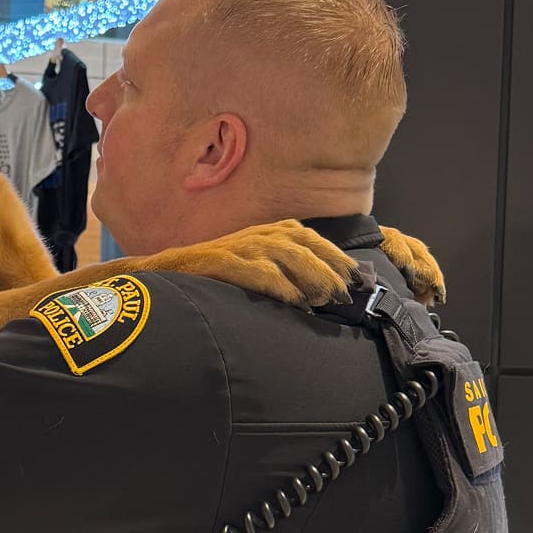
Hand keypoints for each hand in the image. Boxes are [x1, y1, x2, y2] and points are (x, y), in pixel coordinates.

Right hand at [154, 220, 354, 308]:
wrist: (172, 270)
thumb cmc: (223, 272)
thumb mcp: (262, 263)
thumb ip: (293, 271)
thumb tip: (330, 293)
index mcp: (275, 232)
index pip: (315, 240)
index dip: (339, 258)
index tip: (360, 279)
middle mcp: (262, 235)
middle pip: (305, 247)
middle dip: (330, 269)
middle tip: (347, 295)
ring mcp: (242, 247)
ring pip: (286, 256)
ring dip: (310, 277)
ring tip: (326, 298)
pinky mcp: (221, 261)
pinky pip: (255, 271)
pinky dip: (277, 284)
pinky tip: (294, 300)